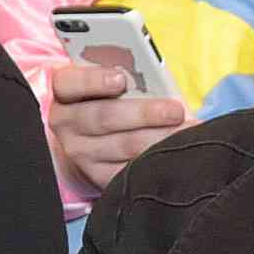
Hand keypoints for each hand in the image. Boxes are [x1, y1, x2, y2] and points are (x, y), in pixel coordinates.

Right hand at [48, 61, 185, 189]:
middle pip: (105, 117)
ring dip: (159, 138)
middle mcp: (66, 124)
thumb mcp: (103, 83)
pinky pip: (130, 170)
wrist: (83, 142)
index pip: (71, 83)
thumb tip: (155, 80)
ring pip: (123, 146)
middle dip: (144, 113)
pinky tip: (176, 152)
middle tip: (175, 110)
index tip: (120, 79)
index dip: (94, 81)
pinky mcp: (97, 176)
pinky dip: (156, 161)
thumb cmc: (104, 100)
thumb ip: (122, 77)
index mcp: (65, 92)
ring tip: (188, 130)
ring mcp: (80, 153)